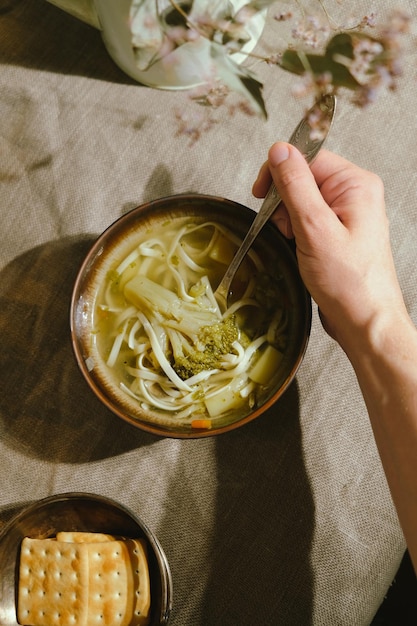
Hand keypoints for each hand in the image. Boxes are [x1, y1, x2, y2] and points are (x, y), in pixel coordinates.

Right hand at [252, 142, 407, 353]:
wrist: (364, 321)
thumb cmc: (349, 282)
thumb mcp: (314, 229)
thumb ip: (295, 186)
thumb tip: (279, 151)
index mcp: (356, 185)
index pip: (308, 157)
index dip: (280, 172)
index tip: (261, 193)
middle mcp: (354, 195)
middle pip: (304, 178)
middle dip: (284, 201)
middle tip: (286, 228)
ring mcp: (347, 215)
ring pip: (302, 200)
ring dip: (288, 219)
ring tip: (295, 242)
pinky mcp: (338, 233)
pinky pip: (308, 220)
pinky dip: (296, 232)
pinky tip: (298, 248)